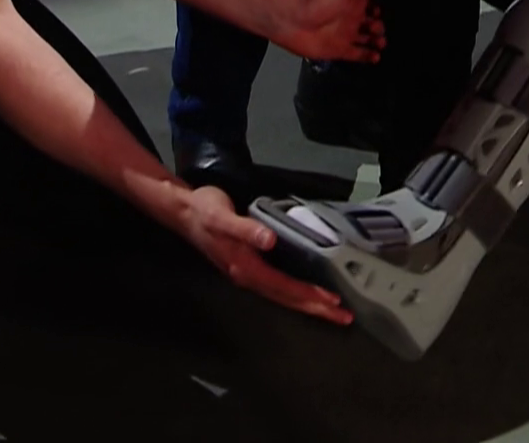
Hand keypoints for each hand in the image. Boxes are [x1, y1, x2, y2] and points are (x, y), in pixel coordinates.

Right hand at [177, 185, 353, 324]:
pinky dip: (295, 293)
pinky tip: (305, 293)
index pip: (283, 287)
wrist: (183, 211)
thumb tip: (269, 240)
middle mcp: (247, 276)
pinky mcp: (247, 267)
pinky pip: (277, 286)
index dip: (308, 295)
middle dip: (315, 308)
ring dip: (307, 303)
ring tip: (331, 310)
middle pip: (286, 298)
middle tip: (344, 317)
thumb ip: (246, 229)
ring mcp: (246, 274)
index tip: (333, 302)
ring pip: (282, 296)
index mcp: (245, 268)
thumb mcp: (222, 216)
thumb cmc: (205, 211)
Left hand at [274, 0, 383, 62]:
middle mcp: (349, 18)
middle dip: (380, 26)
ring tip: (381, 41)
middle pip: (372, 24)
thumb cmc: (315, 0)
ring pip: (367, 40)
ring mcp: (345, 35)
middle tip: (380, 27)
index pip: (372, 5)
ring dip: (377, 41)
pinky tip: (376, 56)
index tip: (384, 11)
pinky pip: (358, 55)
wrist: (294, 20)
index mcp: (351, 2)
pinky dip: (368, 56)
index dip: (380, 8)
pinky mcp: (340, 50)